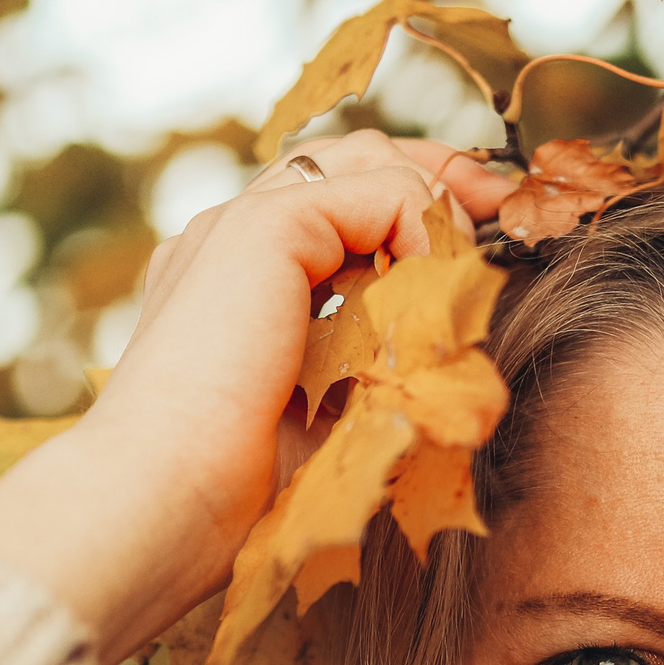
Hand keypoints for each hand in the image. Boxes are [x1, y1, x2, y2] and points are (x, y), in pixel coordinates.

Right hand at [0, 132, 514, 664]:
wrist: (159, 505)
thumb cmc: (236, 498)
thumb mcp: (329, 426)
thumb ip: (380, 382)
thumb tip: (463, 381)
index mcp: (232, 283)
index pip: (335, 209)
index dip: (414, 215)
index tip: (479, 250)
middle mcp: (229, 239)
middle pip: (353, 159)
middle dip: (440, 177)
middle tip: (503, 211)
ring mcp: (238, 224)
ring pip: (366, 161)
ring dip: (440, 203)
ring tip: (481, 258)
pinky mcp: (263, 229)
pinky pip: (381, 191)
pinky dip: (429, 230)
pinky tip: (440, 293)